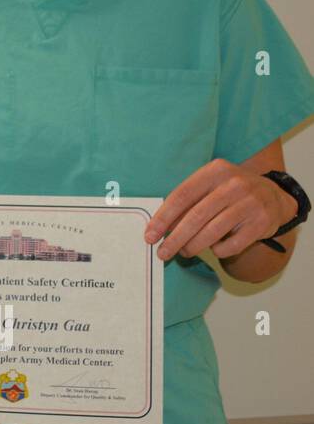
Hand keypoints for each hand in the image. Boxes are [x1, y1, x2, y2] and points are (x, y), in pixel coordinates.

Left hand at [144, 158, 296, 261]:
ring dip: (193, 246)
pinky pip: (232, 244)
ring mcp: (251, 203)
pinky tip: (214, 248)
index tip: (150, 235)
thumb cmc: (230, 193)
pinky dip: (218, 250)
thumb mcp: (210, 186)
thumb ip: (187, 202)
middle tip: (162, 252)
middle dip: (175, 238)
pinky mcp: (262, 223)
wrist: (274, 196)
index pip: (182, 195)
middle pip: (196, 216)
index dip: (163, 217)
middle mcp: (235, 184)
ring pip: (212, 232)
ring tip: (184, 253)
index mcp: (216, 170)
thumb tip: (159, 227)